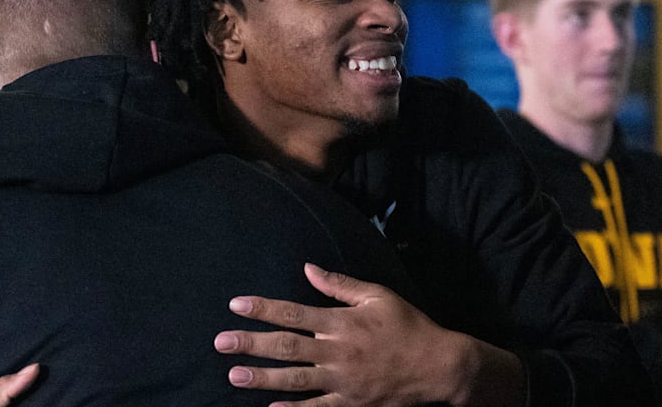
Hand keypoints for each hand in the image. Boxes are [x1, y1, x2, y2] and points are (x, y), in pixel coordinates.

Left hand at [214, 264, 515, 406]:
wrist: (440, 366)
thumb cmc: (408, 326)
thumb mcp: (377, 295)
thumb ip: (340, 284)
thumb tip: (308, 268)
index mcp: (341, 322)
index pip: (293, 312)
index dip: (262, 308)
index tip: (236, 305)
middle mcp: (338, 351)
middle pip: (286, 347)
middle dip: (251, 344)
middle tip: (220, 342)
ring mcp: (344, 381)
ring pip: (295, 380)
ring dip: (262, 378)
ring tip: (234, 375)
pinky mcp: (352, 403)